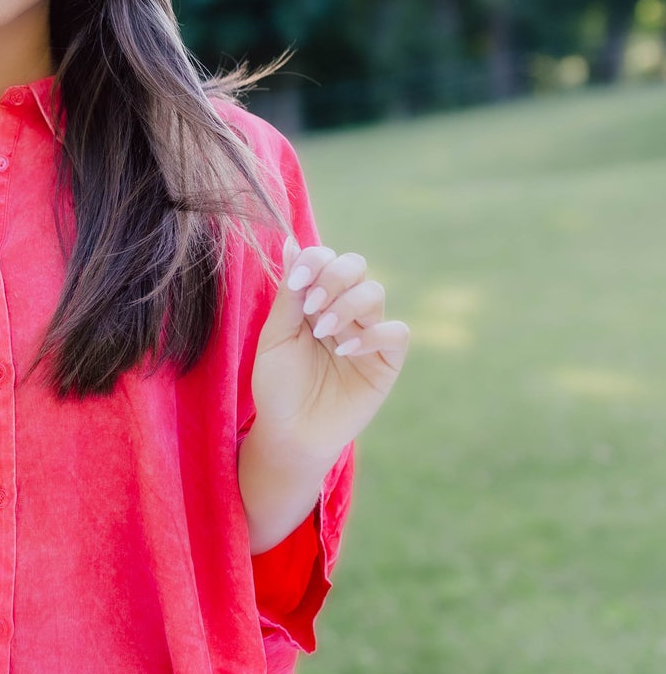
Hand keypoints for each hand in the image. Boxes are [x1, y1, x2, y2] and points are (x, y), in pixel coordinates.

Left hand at [251, 236, 409, 464]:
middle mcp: (344, 311)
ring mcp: (367, 334)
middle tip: (313, 306)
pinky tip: (346, 350)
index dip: (317, 261)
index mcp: (315, 300)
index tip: (298, 282)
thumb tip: (292, 242)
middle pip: (356, 266)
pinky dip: (373, 335)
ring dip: (348, 305)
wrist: (289, 432)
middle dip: (335, 277)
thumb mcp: (276, 336)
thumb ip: (289, 293)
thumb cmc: (277, 385)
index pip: (328, 259)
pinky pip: (396, 332)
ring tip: (323, 332)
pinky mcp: (386, 362)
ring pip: (375, 293)